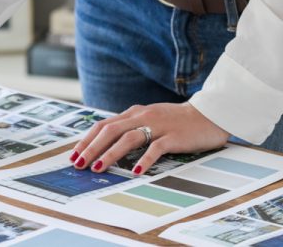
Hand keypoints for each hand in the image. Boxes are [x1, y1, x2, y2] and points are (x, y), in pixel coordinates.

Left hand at [69, 102, 228, 174]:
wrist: (207, 115)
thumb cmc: (176, 121)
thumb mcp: (149, 119)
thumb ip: (131, 126)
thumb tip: (107, 143)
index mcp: (135, 112)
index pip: (105, 125)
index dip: (88, 139)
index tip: (75, 154)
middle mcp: (143, 116)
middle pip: (111, 130)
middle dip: (92, 147)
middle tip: (79, 163)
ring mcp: (158, 125)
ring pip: (128, 138)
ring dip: (111, 153)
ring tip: (98, 167)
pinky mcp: (173, 136)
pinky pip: (155, 148)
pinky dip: (144, 160)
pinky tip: (135, 171)